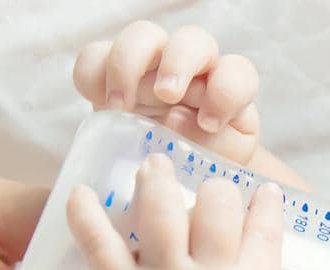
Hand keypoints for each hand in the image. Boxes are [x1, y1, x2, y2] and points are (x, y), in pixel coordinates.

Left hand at [63, 152, 329, 269]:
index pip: (264, 233)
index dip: (267, 206)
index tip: (265, 193)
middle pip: (216, 206)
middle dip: (217, 191)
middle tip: (208, 192)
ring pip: (160, 209)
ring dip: (157, 180)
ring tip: (154, 165)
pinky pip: (98, 243)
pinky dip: (85, 215)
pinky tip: (80, 192)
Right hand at [73, 22, 261, 165]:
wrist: (172, 173)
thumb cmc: (203, 163)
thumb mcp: (219, 162)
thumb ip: (213, 144)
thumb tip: (176, 118)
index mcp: (227, 87)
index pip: (237, 73)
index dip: (225, 92)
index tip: (210, 123)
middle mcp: (193, 67)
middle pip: (191, 40)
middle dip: (178, 63)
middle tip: (166, 95)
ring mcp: (152, 64)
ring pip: (141, 36)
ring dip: (128, 65)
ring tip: (122, 107)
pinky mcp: (113, 73)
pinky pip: (95, 56)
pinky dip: (93, 76)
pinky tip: (103, 107)